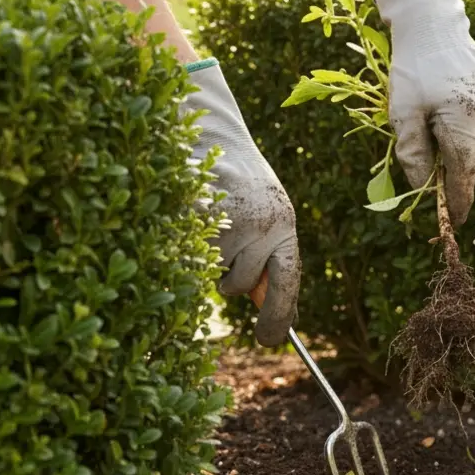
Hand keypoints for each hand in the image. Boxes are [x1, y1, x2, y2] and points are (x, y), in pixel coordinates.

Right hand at [184, 59, 299, 346]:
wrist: (212, 132)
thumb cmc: (240, 183)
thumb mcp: (266, 216)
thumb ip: (269, 255)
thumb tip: (270, 307)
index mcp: (286, 227)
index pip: (287, 282)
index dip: (278, 316)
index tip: (270, 341)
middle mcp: (266, 225)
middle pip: (240, 286)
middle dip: (229, 280)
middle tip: (225, 253)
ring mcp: (233, 221)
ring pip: (210, 272)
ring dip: (206, 259)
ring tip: (210, 222)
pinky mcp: (200, 215)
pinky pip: (189, 253)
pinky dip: (187, 243)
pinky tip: (195, 214)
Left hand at [372, 0, 474, 225]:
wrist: (434, 26)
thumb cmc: (412, 70)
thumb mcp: (401, 112)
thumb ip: (412, 153)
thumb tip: (422, 187)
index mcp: (462, 124)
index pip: (465, 177)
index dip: (459, 201)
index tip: (454, 220)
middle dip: (460, 172)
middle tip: (436, 164)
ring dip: (468, 149)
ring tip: (443, 126)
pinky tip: (457, 108)